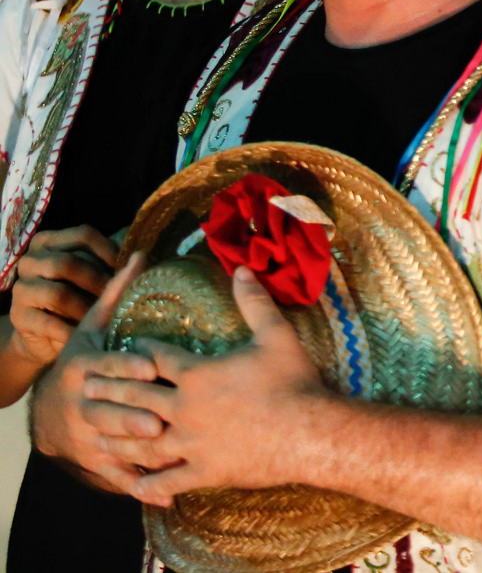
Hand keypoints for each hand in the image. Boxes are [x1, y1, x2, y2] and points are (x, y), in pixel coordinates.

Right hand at [9, 225, 120, 368]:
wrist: (47, 333)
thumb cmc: (78, 295)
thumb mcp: (93, 272)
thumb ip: (111, 258)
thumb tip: (143, 252)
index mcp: (48, 242)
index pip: (82, 235)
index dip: (109, 250)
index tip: (127, 267)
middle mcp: (30, 261)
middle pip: (67, 263)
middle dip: (98, 281)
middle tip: (116, 296)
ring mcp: (22, 289)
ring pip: (58, 294)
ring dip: (86, 308)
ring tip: (103, 318)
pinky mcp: (19, 317)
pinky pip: (49, 323)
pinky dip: (71, 330)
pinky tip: (86, 335)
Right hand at [29, 254, 160, 490]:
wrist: (50, 411)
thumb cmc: (83, 361)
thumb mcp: (92, 328)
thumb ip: (116, 294)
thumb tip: (142, 252)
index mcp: (87, 367)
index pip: (109, 367)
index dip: (128, 368)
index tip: (152, 367)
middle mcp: (85, 402)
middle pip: (111, 408)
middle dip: (134, 413)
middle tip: (162, 417)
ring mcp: (90, 434)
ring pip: (115, 441)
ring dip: (139, 448)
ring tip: (168, 448)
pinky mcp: (97, 459)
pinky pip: (121, 473)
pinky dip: (142, 485)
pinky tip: (169, 492)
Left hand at [82, 266, 335, 503]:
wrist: (309, 432)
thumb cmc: (294, 381)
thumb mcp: (277, 335)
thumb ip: (255, 302)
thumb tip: (243, 269)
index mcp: (197, 374)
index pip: (157, 358)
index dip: (140, 351)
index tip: (127, 348)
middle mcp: (184, 409)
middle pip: (136, 397)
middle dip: (111, 391)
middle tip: (86, 389)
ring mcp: (191, 444)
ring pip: (141, 442)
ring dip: (117, 438)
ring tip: (98, 436)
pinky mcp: (204, 471)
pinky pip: (167, 481)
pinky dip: (148, 485)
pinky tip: (135, 486)